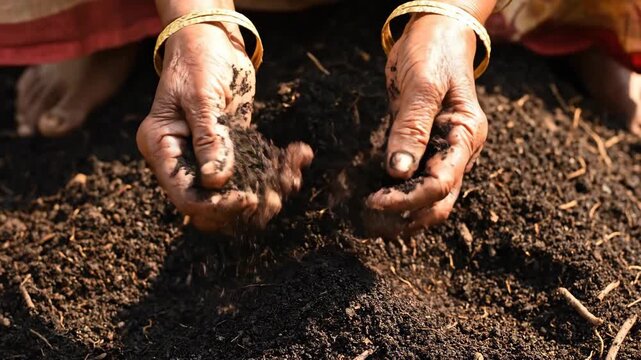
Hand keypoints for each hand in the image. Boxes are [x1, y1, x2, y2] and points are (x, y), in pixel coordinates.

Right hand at [137, 23, 310, 232]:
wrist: (211, 40)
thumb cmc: (198, 59)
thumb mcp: (201, 95)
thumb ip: (209, 137)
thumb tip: (216, 181)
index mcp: (162, 148)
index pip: (185, 196)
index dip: (216, 205)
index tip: (248, 198)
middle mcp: (182, 158)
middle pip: (211, 205)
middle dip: (245, 206)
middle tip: (275, 197)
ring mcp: (206, 157)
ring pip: (236, 194)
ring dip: (267, 191)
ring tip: (293, 175)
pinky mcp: (232, 151)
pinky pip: (253, 172)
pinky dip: (278, 169)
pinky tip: (299, 156)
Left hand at [366, 14, 487, 233]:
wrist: (434, 32)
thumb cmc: (433, 52)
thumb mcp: (422, 86)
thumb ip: (412, 128)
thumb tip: (398, 170)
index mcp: (466, 136)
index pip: (441, 183)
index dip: (408, 199)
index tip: (374, 201)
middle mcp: (458, 150)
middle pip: (439, 201)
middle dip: (407, 217)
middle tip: (369, 221)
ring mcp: (442, 151)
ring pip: (428, 198)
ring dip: (402, 214)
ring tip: (369, 221)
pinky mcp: (423, 147)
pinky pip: (414, 181)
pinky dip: (397, 195)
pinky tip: (374, 202)